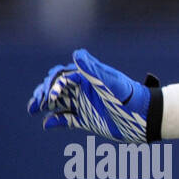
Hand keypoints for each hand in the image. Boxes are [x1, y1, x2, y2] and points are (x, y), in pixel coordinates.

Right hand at [27, 49, 150, 142]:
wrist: (145, 118)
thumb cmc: (130, 98)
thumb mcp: (112, 83)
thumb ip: (94, 70)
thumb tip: (77, 54)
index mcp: (87, 79)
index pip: (62, 76)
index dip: (53, 84)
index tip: (52, 96)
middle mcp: (84, 90)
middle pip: (56, 88)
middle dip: (43, 93)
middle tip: (37, 103)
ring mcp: (85, 105)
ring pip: (58, 103)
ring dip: (44, 105)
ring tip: (33, 109)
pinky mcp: (88, 120)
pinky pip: (67, 120)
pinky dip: (56, 121)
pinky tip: (47, 124)